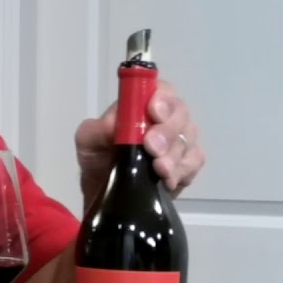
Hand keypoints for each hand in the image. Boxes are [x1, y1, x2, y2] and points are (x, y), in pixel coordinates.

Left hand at [74, 80, 205, 200]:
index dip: (162, 98)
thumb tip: (114, 123)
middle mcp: (165, 118)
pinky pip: (195, 161)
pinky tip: (168, 180)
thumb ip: (97, 129)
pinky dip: (183, 170)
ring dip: (173, 156)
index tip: (154, 112)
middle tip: (151, 148)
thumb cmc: (98, 159)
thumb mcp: (87, 142)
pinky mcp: (187, 164)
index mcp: (142, 104)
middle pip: (180, 113)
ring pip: (188, 139)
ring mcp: (179, 140)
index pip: (161, 90)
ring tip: (158, 170)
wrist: (105, 192)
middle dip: (167, 131)